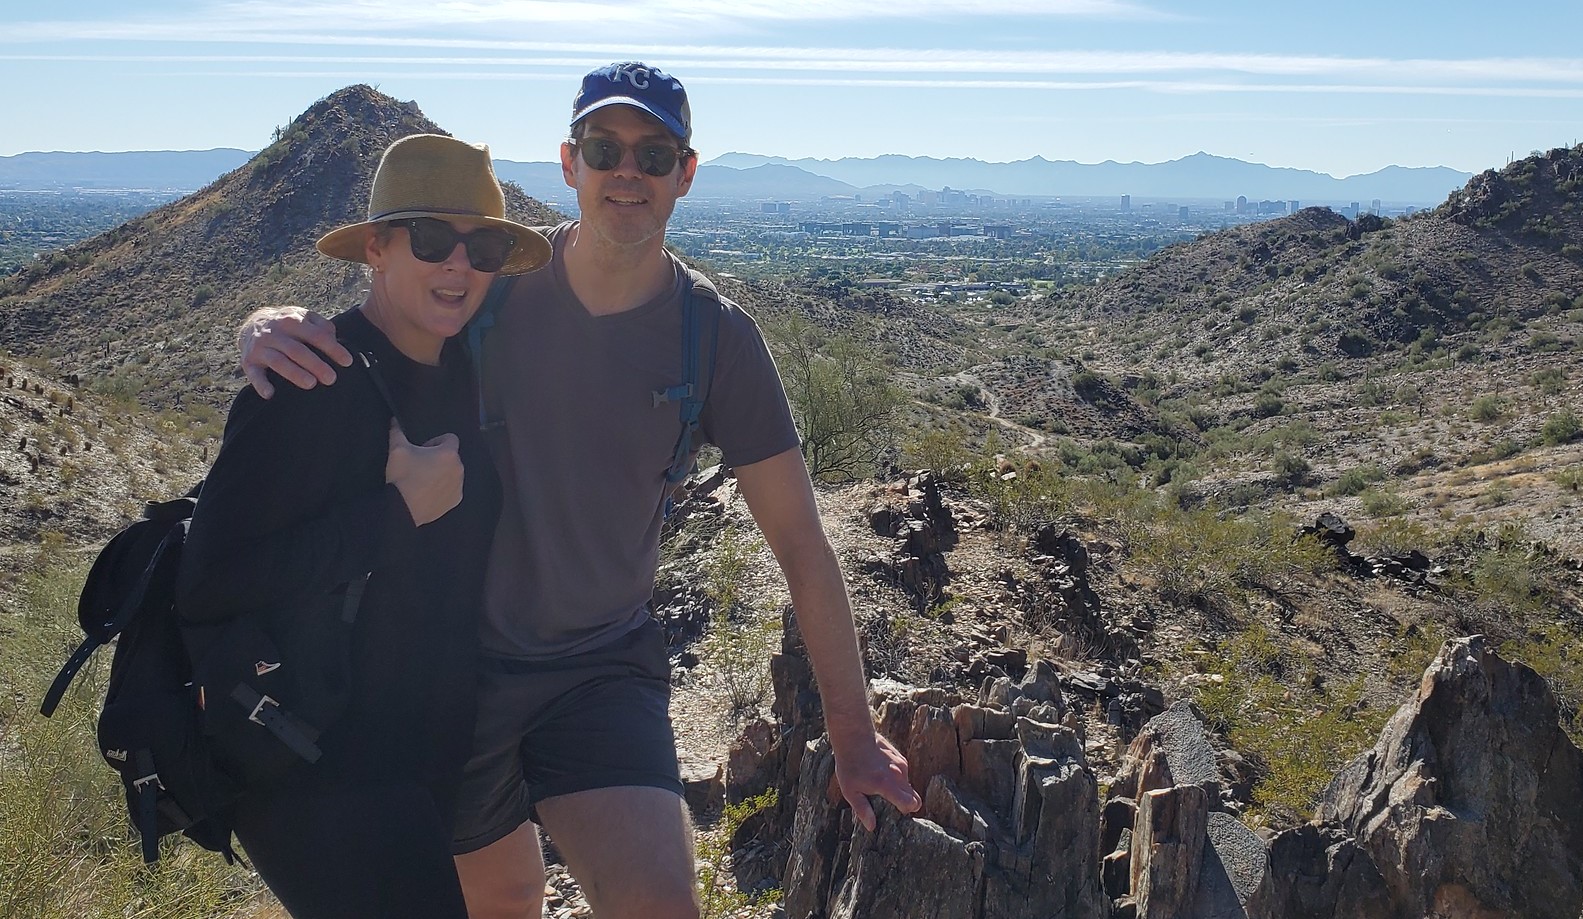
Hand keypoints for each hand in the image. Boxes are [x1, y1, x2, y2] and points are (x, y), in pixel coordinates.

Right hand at [239, 307, 353, 397]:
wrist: (252, 324)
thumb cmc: (289, 326)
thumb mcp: (304, 318)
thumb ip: (321, 326)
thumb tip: (333, 339)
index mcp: (292, 320)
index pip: (315, 335)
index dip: (332, 348)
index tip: (347, 362)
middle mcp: (274, 332)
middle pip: (297, 350)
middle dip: (315, 364)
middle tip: (331, 379)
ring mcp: (261, 347)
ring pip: (278, 361)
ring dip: (294, 373)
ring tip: (311, 384)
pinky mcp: (249, 361)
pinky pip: (254, 374)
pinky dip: (260, 384)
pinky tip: (270, 394)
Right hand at [385, 422, 463, 525]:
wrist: (401, 508)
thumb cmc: (402, 476)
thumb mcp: (397, 449)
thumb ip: (397, 431)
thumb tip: (394, 419)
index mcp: (449, 454)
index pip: (450, 438)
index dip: (436, 441)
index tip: (423, 449)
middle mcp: (459, 469)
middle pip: (451, 457)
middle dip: (438, 458)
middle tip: (420, 465)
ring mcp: (459, 486)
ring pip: (452, 473)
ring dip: (442, 473)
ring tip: (423, 480)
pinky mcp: (455, 501)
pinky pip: (452, 489)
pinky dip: (443, 488)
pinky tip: (428, 492)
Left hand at [832, 730, 921, 831]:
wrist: (853, 737)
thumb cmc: (849, 765)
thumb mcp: (850, 791)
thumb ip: (862, 809)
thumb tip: (872, 827)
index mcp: (887, 785)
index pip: (911, 803)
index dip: (907, 811)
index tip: (897, 812)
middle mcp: (898, 775)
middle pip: (914, 797)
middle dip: (906, 803)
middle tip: (890, 803)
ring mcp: (901, 764)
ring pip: (908, 785)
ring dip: (900, 789)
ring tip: (880, 785)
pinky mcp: (900, 757)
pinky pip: (903, 773)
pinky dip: (896, 777)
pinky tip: (881, 773)